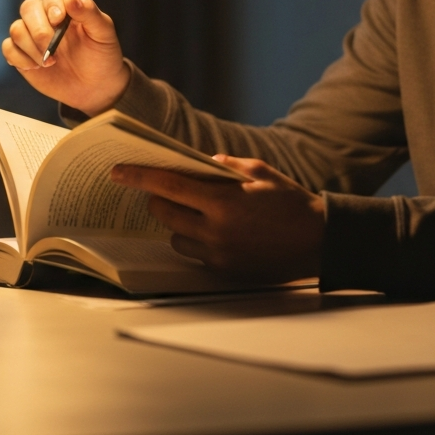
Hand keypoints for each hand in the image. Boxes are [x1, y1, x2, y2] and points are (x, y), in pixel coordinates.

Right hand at [2, 0, 129, 114]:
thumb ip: (89, 12)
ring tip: (52, 62)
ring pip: (16, 28)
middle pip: (28, 7)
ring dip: (32, 47)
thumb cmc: (102, 55)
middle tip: (55, 49)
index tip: (59, 18)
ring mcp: (31, 33)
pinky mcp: (21, 53)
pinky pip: (8, 48)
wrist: (95, 86)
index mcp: (67, 3)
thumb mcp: (104, 33)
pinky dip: (20, 58)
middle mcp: (46, 14)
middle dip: (40, 30)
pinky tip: (37, 67)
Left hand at [110, 157, 324, 281]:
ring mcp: (218, 254)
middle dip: (157, 199)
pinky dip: (196, 239)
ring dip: (177, 222)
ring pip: (176, 237)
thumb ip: (226, 165)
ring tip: (196, 211)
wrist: (317, 241)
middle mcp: (215, 231)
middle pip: (164, 213)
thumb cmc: (290, 201)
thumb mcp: (260, 170)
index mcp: (223, 202)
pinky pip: (194, 254)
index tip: (117, 172)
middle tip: (163, 189)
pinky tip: (213, 230)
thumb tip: (201, 164)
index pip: (168, 186)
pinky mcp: (224, 271)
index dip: (139, 177)